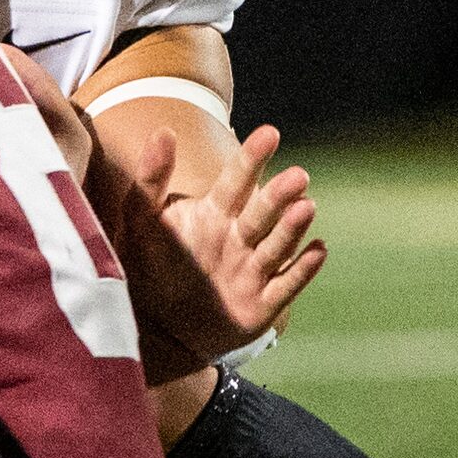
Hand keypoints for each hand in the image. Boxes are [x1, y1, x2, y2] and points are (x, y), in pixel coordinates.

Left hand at [103, 125, 325, 377]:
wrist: (155, 326)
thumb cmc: (148, 265)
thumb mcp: (139, 221)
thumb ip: (150, 179)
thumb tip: (163, 130)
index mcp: (215, 212)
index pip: (236, 180)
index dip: (252, 158)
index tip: (269, 133)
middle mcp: (240, 238)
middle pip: (263, 213)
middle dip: (280, 195)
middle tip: (298, 175)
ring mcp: (254, 271)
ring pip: (278, 246)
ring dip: (293, 227)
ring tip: (306, 206)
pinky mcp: (262, 305)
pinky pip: (285, 286)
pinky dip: (302, 270)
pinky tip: (318, 250)